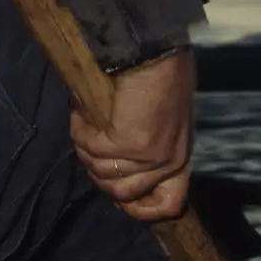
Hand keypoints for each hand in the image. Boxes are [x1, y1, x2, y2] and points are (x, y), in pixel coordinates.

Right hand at [71, 48, 194, 221]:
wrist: (154, 52)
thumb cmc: (160, 77)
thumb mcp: (165, 122)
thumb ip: (150, 150)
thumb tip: (120, 169)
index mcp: (180, 159)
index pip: (167, 205)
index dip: (140, 208)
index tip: (120, 198)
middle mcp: (167, 163)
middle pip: (120, 193)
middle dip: (98, 171)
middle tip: (92, 145)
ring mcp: (148, 157)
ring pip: (99, 171)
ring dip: (86, 148)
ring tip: (87, 122)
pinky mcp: (126, 143)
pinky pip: (89, 147)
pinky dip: (80, 130)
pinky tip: (83, 113)